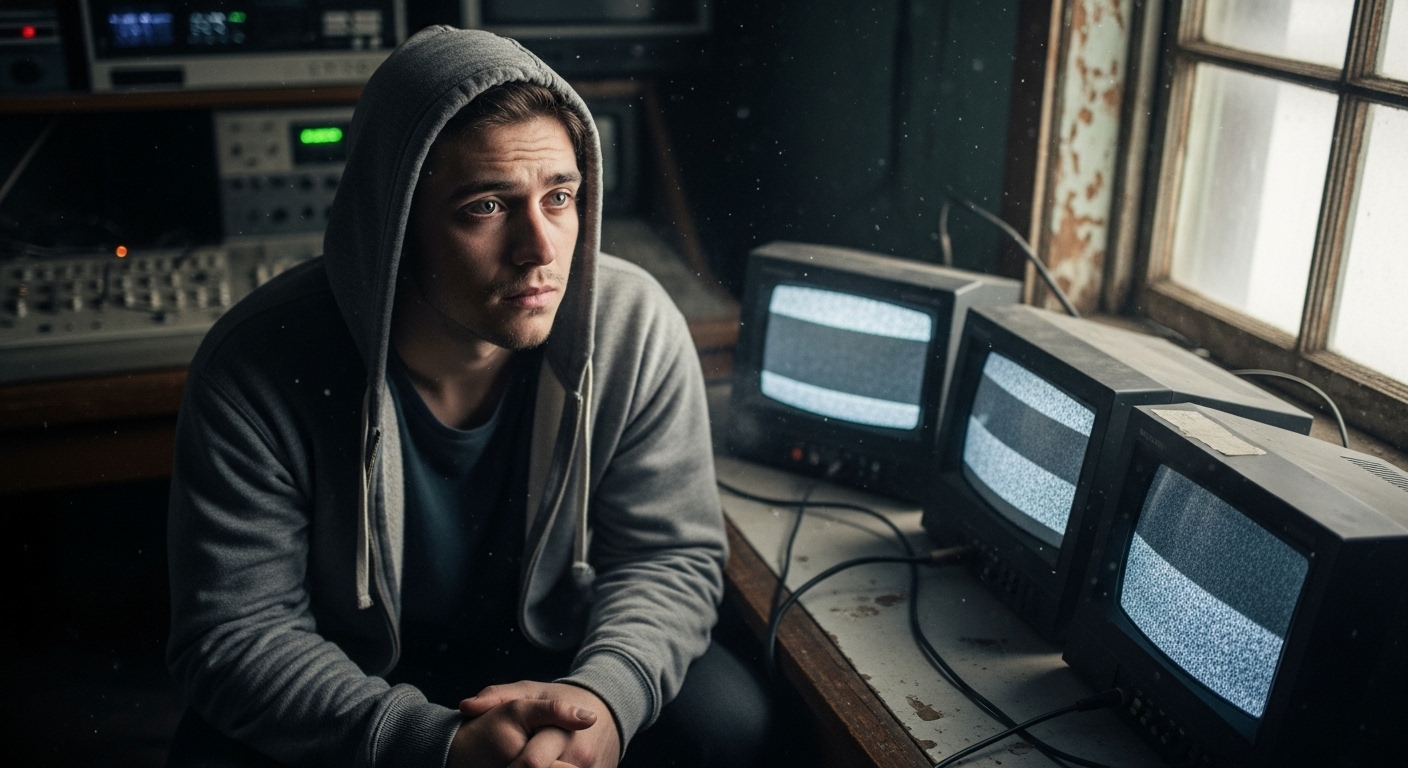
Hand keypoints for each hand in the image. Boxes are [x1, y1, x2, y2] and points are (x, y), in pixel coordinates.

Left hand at [460, 682, 620, 767]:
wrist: (608, 710)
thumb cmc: (560, 699)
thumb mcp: (530, 690)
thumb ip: (497, 696)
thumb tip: (465, 707)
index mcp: (561, 730)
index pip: (531, 763)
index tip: (497, 767)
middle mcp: (579, 754)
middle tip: (509, 765)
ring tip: (519, 762)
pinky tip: (550, 763)